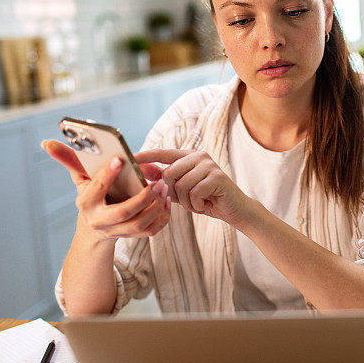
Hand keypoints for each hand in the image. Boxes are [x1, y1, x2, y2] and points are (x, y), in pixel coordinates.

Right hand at [41, 140, 171, 242]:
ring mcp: (117, 231)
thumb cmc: (91, 194)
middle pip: (123, 213)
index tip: (120, 158)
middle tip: (156, 181)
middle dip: (142, 198)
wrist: (94, 228)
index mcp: (86, 203)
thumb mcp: (80, 178)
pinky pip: (151, 230)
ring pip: (140, 224)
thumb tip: (47, 142)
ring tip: (164, 188)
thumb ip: (69, 160)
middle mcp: (100, 221)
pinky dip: (162, 217)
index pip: (97, 188)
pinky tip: (167, 201)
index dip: (107, 174)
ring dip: (156, 207)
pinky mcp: (132, 236)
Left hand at [134, 149, 259, 228]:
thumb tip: (141, 170)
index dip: (145, 156)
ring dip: (187, 201)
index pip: (162, 153)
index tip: (129, 157)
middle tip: (187, 201)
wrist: (234, 210)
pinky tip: (206, 204)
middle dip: (173, 193)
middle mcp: (199, 156)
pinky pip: (194, 192)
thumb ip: (164, 180)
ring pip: (181, 185)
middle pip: (169, 173)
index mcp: (189, 156)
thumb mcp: (182, 190)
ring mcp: (209, 165)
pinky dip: (197, 205)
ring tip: (198, 203)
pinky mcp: (217, 177)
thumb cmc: (206, 199)